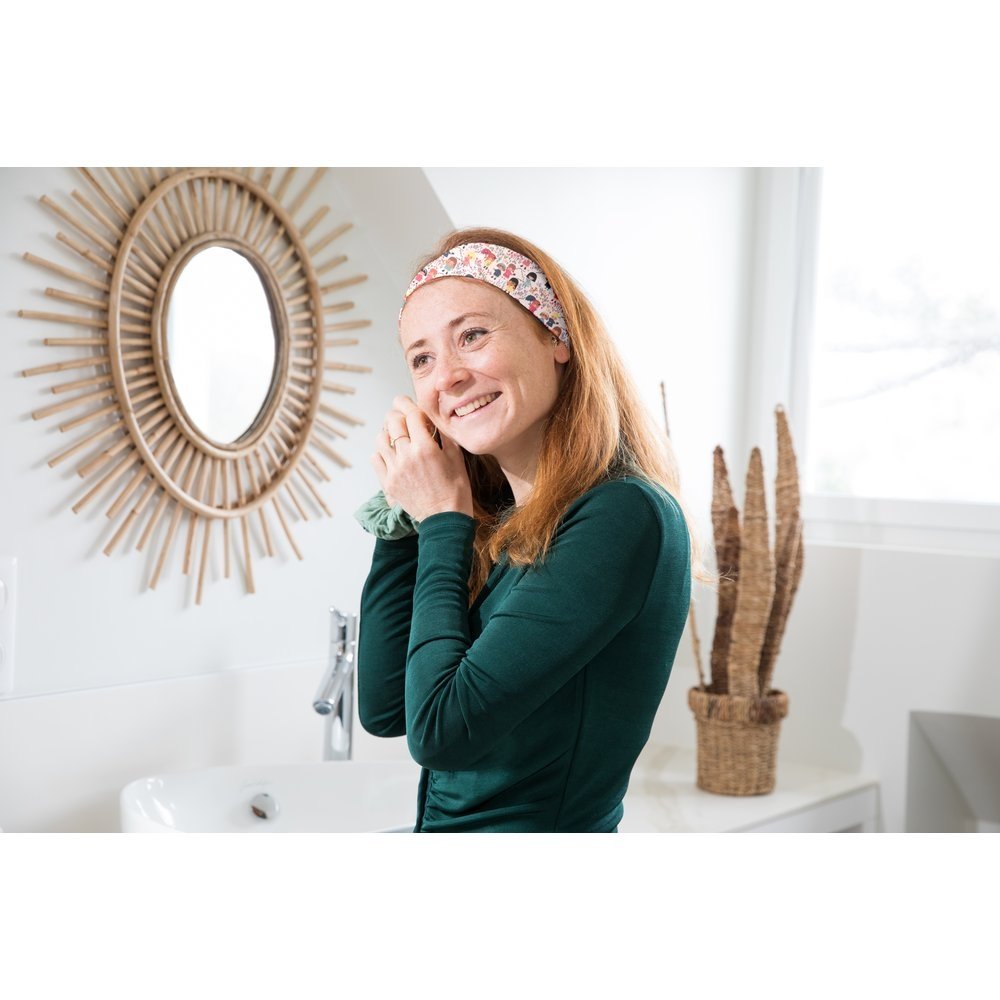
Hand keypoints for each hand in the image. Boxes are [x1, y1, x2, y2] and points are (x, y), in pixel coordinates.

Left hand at [371, 395, 473, 520]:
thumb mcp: (456, 458)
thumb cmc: (455, 490)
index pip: (410, 414)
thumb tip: (433, 418)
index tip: (406, 401)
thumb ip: (444, 435)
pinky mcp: (388, 483)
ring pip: (380, 439)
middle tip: (401, 415)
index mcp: (425, 448)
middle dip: (396, 414)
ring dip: (387, 432)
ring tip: (396, 435)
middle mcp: (407, 456)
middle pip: (392, 422)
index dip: (407, 403)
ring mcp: (395, 470)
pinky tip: (391, 453)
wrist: (444, 519)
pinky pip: (376, 458)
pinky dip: (381, 451)